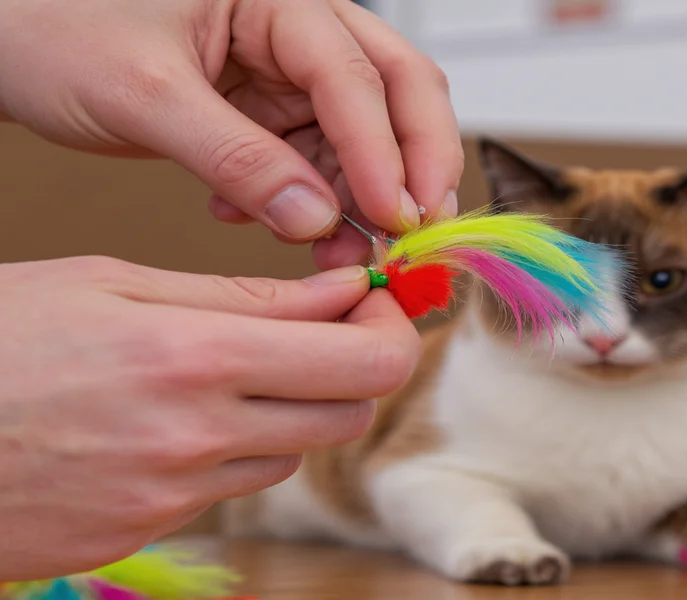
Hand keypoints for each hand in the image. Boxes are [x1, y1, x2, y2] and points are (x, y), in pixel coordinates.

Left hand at [0, 0, 463, 268]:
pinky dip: (316, 207)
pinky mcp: (272, 115)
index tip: (398, 218)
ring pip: (365, 140)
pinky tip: (280, 227)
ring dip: (364, 202)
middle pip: (397, 92)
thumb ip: (234, 156)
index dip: (384, 151)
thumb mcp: (144, 92)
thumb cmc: (56, 25)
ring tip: (342, 255)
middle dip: (413, 165)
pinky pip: (321, 165)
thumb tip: (313, 218)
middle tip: (414, 234)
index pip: (357, 75)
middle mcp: (298, 31)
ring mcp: (289, 76)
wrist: (12, 37)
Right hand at [0, 256, 419, 579]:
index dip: (391, 329)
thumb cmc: (0, 336)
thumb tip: (342, 291)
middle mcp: (198, 438)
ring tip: (235, 366)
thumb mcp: (114, 281)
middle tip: (324, 328)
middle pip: (347, 413)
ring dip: (293, 406)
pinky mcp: (151, 530)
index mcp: (195, 357)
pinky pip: (236, 483)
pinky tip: (188, 413)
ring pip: (296, 450)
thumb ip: (243, 294)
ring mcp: (176, 496)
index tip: (378, 304)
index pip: (360, 362)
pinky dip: (241, 444)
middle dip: (354, 366)